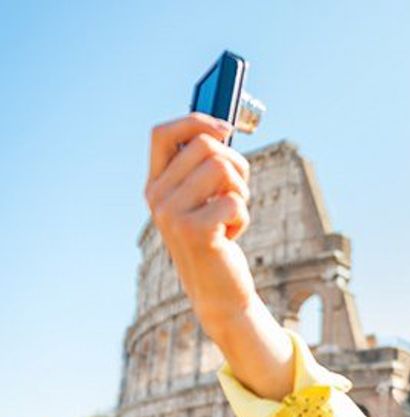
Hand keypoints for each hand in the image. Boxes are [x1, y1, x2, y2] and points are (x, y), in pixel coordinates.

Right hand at [143, 112, 256, 331]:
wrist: (219, 292)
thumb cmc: (216, 240)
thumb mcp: (203, 201)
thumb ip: (203, 168)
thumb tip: (220, 130)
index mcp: (155, 185)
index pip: (162, 134)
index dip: (195, 121)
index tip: (225, 129)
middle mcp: (157, 198)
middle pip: (205, 146)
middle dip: (236, 163)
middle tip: (238, 190)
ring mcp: (172, 215)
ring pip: (222, 169)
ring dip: (240, 191)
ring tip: (231, 215)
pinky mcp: (194, 231)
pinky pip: (234, 200)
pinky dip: (243, 216)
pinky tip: (230, 235)